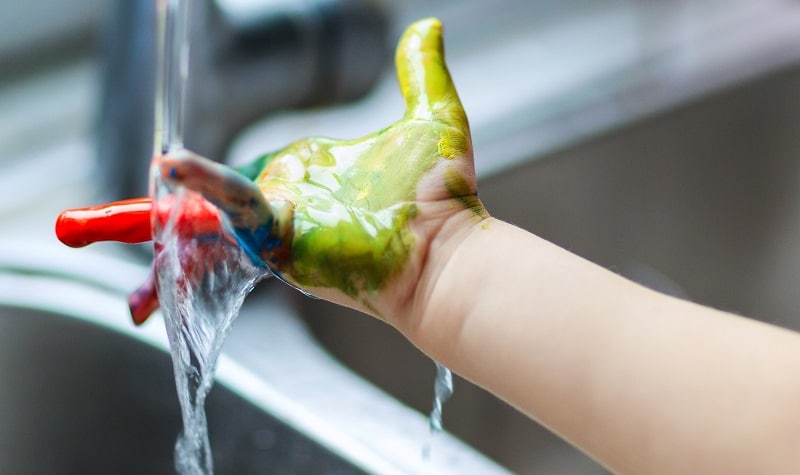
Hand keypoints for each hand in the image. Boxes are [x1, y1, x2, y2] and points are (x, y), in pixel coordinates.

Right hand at [56, 18, 486, 325]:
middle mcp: (289, 199)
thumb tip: (427, 27)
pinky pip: (232, 208)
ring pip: (208, 215)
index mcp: (311, 171)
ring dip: (163, 218)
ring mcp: (282, 223)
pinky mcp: (281, 241)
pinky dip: (204, 187)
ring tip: (89, 224)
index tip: (175, 171)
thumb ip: (420, 74)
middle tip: (121, 204)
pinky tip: (170, 168)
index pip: (252, 169)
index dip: (214, 174)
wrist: (450, 252)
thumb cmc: (443, 197)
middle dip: (174, 205)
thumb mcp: (431, 119)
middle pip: (217, 196)